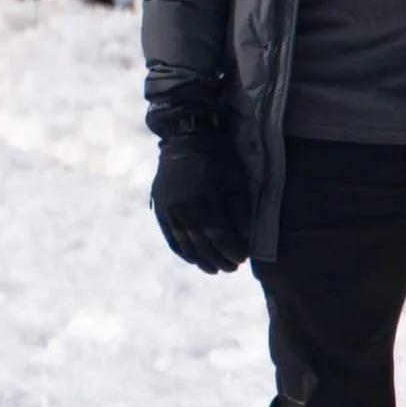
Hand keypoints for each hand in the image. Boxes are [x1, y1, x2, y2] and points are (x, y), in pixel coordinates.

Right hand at [150, 130, 249, 271]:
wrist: (184, 137)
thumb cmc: (217, 155)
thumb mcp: (234, 176)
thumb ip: (240, 207)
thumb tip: (246, 236)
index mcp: (203, 200)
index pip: (219, 235)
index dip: (231, 250)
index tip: (243, 259)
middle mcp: (183, 209)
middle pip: (202, 244)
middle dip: (219, 259)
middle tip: (232, 268)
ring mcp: (168, 210)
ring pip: (185, 244)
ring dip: (201, 260)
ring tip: (215, 269)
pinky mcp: (160, 209)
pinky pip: (171, 237)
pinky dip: (182, 251)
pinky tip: (193, 259)